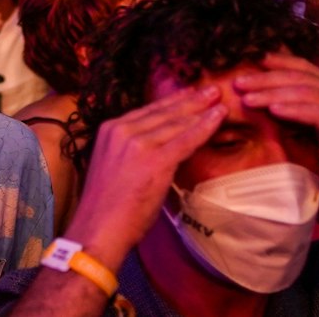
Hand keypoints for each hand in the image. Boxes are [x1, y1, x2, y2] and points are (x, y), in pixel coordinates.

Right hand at [66, 85, 223, 258]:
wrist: (99, 228)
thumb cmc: (107, 206)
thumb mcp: (114, 166)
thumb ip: (133, 151)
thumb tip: (160, 146)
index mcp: (110, 129)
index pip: (147, 111)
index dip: (172, 101)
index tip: (189, 93)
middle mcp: (122, 130)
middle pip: (164, 112)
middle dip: (191, 100)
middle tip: (211, 90)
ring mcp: (138, 143)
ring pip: (177, 123)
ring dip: (201, 110)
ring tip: (219, 100)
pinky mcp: (155, 160)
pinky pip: (186, 139)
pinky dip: (205, 126)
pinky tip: (219, 117)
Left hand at [234, 53, 318, 196]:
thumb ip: (309, 115)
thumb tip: (278, 110)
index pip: (303, 68)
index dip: (277, 61)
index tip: (250, 61)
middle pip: (298, 77)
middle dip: (265, 78)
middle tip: (237, 81)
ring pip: (304, 92)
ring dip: (273, 92)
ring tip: (247, 97)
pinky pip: (317, 114)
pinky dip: (294, 110)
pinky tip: (274, 110)